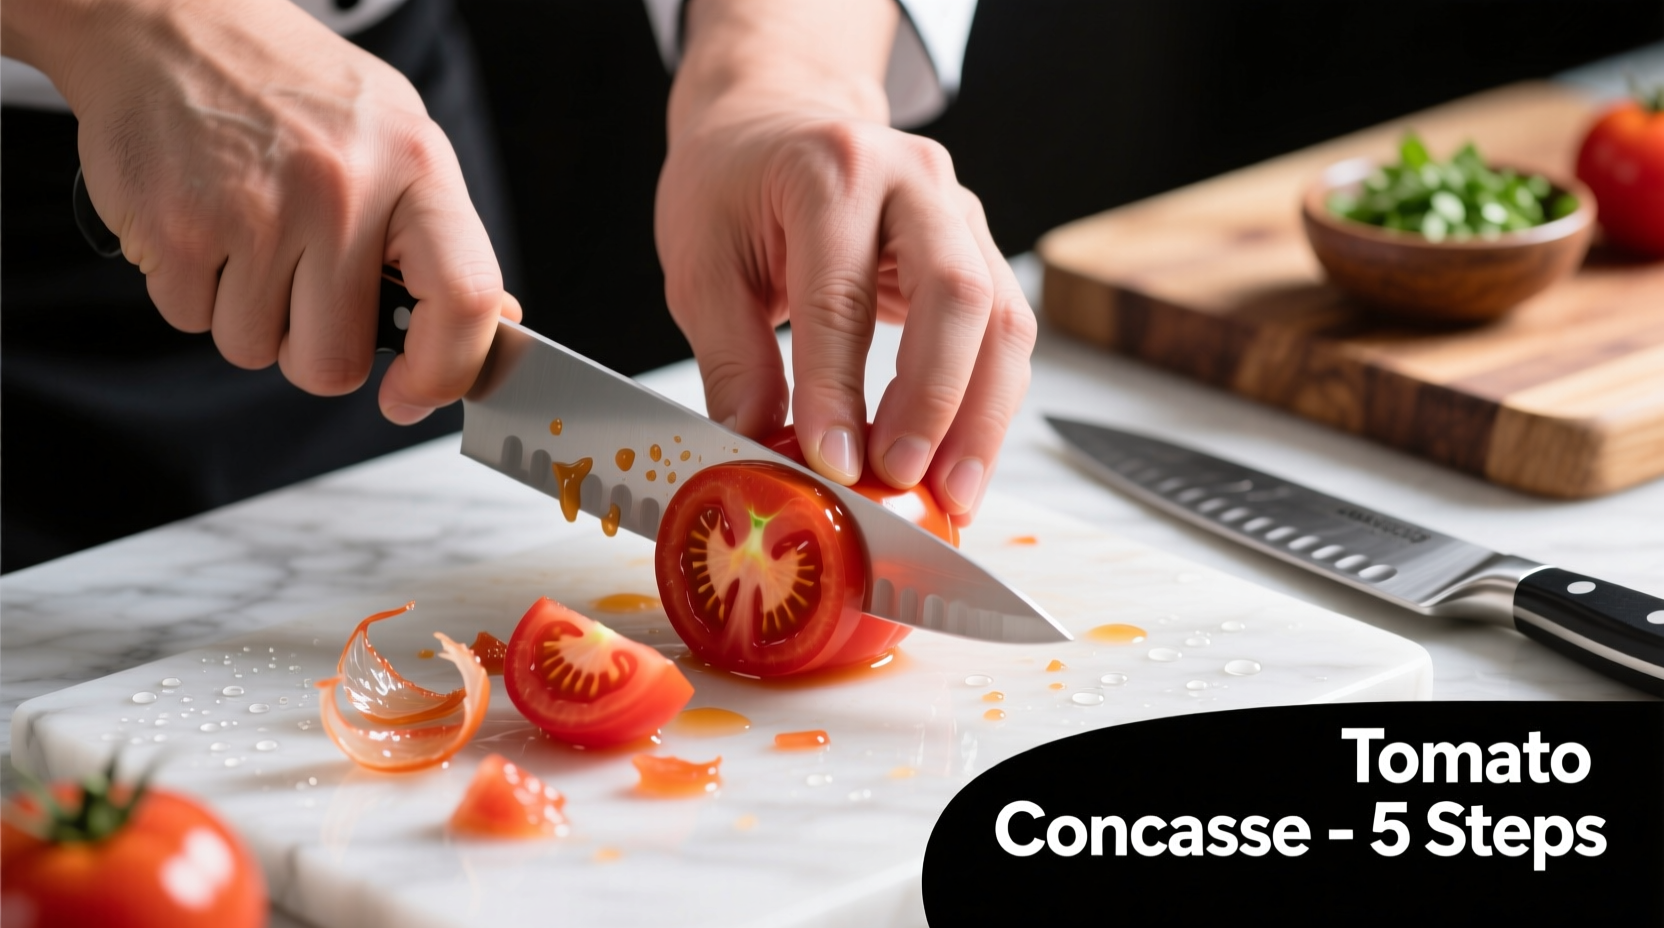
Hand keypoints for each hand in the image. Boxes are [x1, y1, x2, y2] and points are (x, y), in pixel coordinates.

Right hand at [2, 0, 517, 421]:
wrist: (167, 20)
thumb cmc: (293, 89)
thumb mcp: (396, 138)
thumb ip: (442, 236)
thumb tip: (498, 322)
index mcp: (415, 167)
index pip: (466, 297)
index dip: (446, 372)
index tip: (413, 395)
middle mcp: (342, 190)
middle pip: (336, 362)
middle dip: (315, 349)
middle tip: (302, 287)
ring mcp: (254, 211)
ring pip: (256, 350)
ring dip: (249, 317)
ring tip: (248, 235)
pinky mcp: (175, 227)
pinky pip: (191, 321)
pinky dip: (193, 291)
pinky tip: (204, 224)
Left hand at [656, 0, 1035, 524]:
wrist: (774, 125)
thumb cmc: (735, 188)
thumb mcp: (700, 265)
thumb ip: (731, 358)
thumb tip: (757, 445)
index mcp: (830, 171)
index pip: (841, 294)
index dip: (839, 388)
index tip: (834, 462)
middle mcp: (912, 181)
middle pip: (958, 294)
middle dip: (936, 401)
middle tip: (903, 477)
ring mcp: (960, 213)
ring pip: (1004, 322)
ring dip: (982, 419)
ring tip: (953, 495)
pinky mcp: (980, 252)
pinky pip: (1006, 336)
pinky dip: (988, 407)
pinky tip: (960, 464)